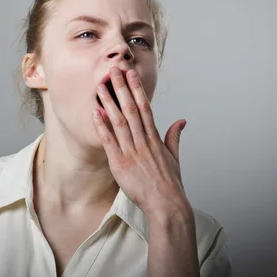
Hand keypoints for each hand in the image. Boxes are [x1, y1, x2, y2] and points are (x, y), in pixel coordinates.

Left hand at [93, 67, 191, 220]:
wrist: (167, 205)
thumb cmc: (170, 183)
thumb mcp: (174, 157)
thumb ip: (174, 137)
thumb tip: (181, 120)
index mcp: (155, 138)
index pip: (145, 108)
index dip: (137, 90)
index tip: (131, 74)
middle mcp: (143, 142)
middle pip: (131, 109)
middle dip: (122, 89)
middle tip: (114, 71)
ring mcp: (132, 152)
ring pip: (119, 122)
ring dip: (109, 103)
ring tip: (100, 87)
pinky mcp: (120, 164)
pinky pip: (110, 142)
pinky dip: (102, 127)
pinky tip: (96, 113)